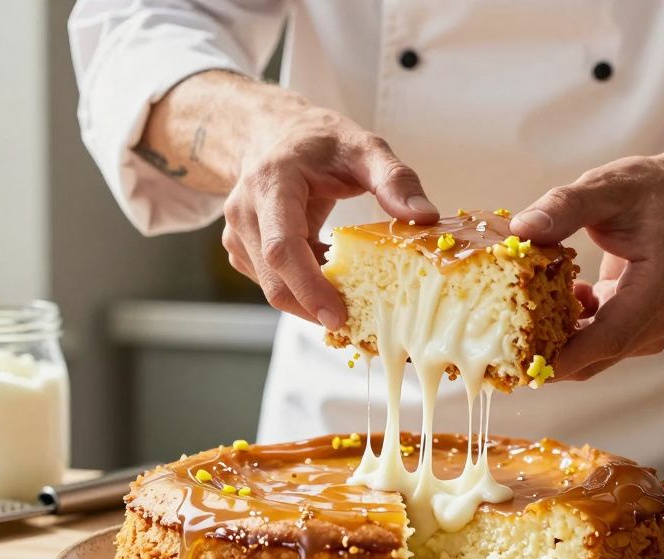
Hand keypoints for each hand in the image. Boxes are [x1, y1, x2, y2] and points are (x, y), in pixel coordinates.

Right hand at [224, 104, 437, 329]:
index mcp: (271, 184)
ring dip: (310, 300)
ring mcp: (238, 235)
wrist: (269, 132)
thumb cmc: (316, 140)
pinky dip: (303, 289)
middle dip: (314, 307)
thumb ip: (394, 178)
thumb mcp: (363, 146)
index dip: (308, 286)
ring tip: (351, 291)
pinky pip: (273, 282)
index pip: (282, 247)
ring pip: (272, 287)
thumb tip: (426, 216)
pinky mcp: (242, 251)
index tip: (337, 316)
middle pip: (275, 279)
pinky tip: (330, 274)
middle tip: (358, 322)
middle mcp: (245, 212)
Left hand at [510, 155, 663, 380]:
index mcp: (659, 285)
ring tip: (521, 310)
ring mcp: (652, 326)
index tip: (523, 365)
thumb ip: (565, 206)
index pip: (611, 337)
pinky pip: (598, 342)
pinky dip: (570, 329)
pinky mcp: (639, 326)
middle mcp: (661, 315)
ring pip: (596, 353)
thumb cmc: (649, 190)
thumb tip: (521, 229)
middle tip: (500, 348)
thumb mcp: (606, 186)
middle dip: (549, 356)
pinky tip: (560, 296)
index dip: (567, 357)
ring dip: (556, 340)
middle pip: (600, 354)